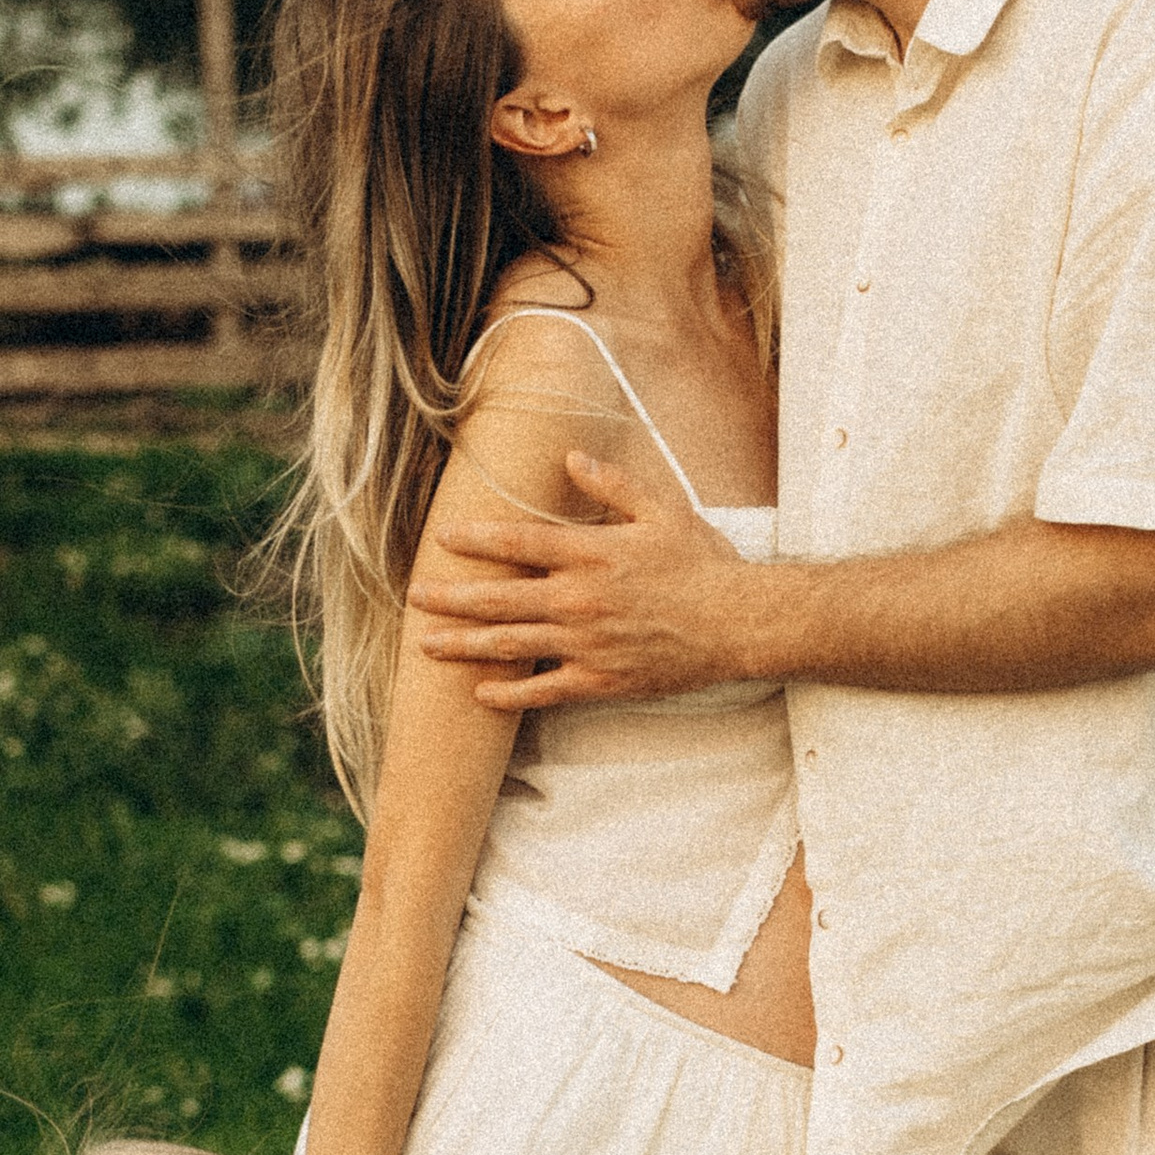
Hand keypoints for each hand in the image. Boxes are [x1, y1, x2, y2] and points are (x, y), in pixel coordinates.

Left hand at [410, 450, 765, 709]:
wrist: (739, 623)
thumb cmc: (703, 564)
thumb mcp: (663, 510)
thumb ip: (613, 485)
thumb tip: (572, 459)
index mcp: (591, 553)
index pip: (519, 541)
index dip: (476, 539)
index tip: (445, 538)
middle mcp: (579, 599)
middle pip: (500, 596)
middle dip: (451, 596)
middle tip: (415, 595)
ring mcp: (586, 643)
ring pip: (511, 644)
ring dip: (464, 644)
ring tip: (427, 643)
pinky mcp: (600, 680)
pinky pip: (544, 691)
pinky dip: (509, 694)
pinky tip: (480, 695)